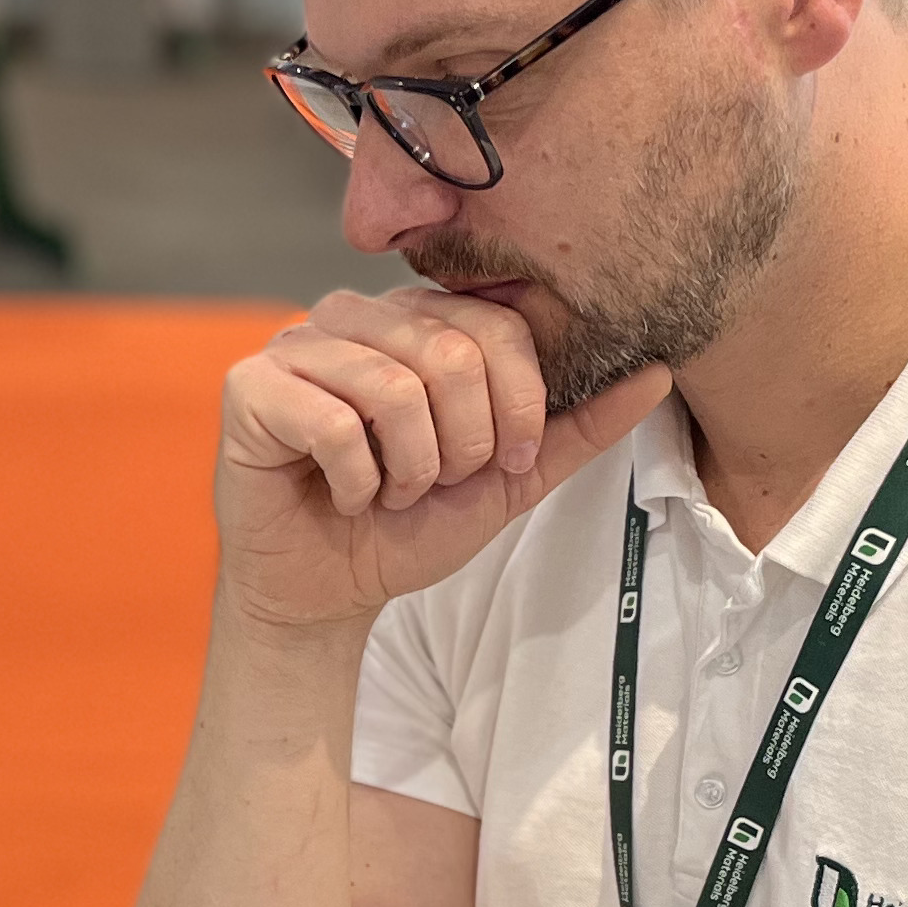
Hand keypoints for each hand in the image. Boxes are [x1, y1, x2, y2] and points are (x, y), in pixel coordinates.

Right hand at [215, 287, 670, 632]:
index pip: (497, 324)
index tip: (499, 464)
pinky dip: (356, 480)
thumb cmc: (408, 527)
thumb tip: (658, 371)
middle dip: (460, 446)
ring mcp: (296, 343)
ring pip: (392, 387)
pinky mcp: (249, 387)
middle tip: (433, 485)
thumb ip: (577, 427)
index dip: (515, 407)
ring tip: (389, 492)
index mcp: (419, 320)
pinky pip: (331, 422)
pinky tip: (343, 493)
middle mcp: (354, 314)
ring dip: (408, 469)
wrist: (326, 592)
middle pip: (449, 353)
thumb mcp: (509, 479)